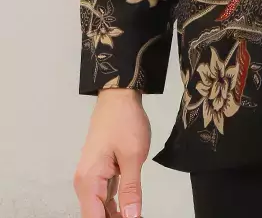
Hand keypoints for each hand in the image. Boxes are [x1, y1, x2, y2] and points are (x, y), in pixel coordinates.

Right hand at [73, 89, 149, 217]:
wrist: (119, 96)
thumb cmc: (125, 123)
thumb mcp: (133, 157)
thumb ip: (131, 190)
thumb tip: (131, 217)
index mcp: (89, 181)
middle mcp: (85, 182)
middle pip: (96, 214)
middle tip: (136, 217)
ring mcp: (92, 177)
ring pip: (101, 207)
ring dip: (115, 214)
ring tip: (134, 214)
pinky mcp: (100, 171)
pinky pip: (105, 195)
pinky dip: (116, 204)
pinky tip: (128, 209)